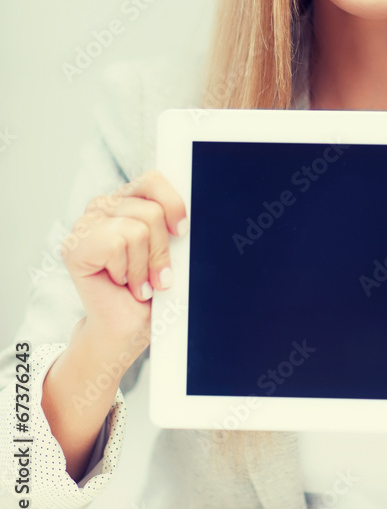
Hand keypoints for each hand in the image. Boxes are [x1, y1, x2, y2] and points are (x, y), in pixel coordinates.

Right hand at [61, 169, 186, 360]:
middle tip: (157, 276)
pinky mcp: (74, 246)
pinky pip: (116, 244)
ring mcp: (85, 225)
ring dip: (144, 265)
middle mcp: (103, 206)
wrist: (126, 329)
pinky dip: (126, 270)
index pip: (152, 179)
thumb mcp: (170, 251)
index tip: (181, 233)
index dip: (172, 204)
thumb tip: (190, 217)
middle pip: (151, 210)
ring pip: (137, 229)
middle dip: (161, 250)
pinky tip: (120, 282)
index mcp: (126, 200)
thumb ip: (173, 226)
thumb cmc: (150, 290)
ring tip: (137, 282)